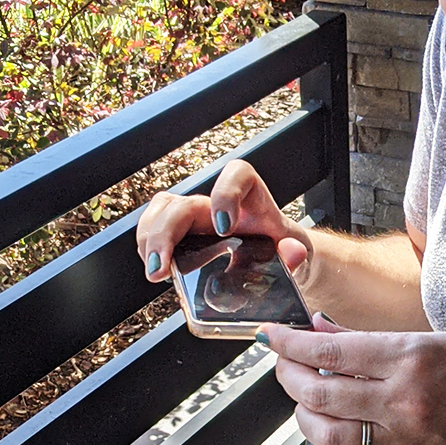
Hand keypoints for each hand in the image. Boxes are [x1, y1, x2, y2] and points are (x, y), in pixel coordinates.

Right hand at [136, 160, 311, 281]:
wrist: (277, 260)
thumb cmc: (283, 250)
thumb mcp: (297, 253)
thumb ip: (296, 252)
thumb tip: (292, 251)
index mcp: (252, 200)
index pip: (238, 174)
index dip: (225, 194)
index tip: (224, 228)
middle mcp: (218, 204)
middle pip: (184, 202)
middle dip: (168, 232)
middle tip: (166, 265)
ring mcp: (197, 218)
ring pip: (161, 210)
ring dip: (150, 239)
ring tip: (156, 270)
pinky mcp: (183, 235)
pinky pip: (154, 230)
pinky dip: (149, 248)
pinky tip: (156, 269)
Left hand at [262, 315, 445, 444]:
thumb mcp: (427, 336)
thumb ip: (368, 339)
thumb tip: (318, 328)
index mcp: (408, 357)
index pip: (330, 351)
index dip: (290, 344)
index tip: (271, 336)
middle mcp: (403, 398)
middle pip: (321, 392)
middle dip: (288, 376)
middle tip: (283, 365)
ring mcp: (404, 436)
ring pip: (328, 434)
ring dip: (303, 416)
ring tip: (304, 401)